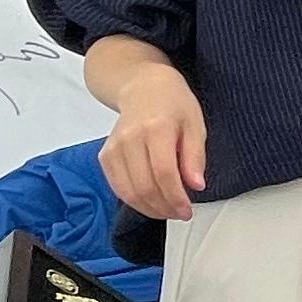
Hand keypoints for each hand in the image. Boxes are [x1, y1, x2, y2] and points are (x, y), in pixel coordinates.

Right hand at [99, 62, 206, 220]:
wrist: (144, 88)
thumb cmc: (174, 105)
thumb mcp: (195, 125)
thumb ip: (195, 156)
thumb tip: (196, 185)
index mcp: (156, 128)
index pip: (164, 173)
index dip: (176, 198)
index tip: (187, 210)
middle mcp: (130, 138)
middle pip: (144, 186)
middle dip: (164, 208)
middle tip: (179, 213)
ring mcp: (114, 148)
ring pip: (128, 192)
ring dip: (149, 209)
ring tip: (167, 210)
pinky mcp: (105, 156)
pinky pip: (117, 188)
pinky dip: (134, 200)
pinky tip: (150, 201)